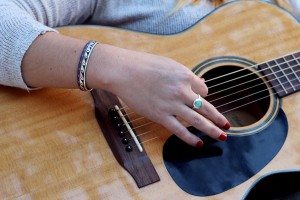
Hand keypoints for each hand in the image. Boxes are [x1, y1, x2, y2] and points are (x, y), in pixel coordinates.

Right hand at [93, 45, 229, 146]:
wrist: (124, 71)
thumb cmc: (144, 65)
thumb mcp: (169, 65)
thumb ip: (185, 75)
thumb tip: (200, 83)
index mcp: (185, 75)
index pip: (204, 90)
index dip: (204, 95)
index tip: (200, 100)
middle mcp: (182, 91)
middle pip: (207, 107)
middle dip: (219, 118)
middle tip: (228, 126)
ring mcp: (172, 105)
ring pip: (198, 121)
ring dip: (212, 130)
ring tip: (222, 137)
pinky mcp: (161, 116)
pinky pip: (180, 130)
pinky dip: (191, 138)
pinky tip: (199, 143)